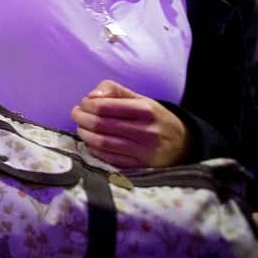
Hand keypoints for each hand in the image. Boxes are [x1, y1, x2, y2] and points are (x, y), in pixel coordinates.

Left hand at [71, 80, 189, 167]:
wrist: (181, 143)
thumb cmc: (153, 117)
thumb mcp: (138, 98)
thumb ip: (112, 90)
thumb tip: (90, 97)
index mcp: (145, 110)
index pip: (104, 107)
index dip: (87, 105)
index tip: (83, 104)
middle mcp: (146, 131)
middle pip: (100, 125)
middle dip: (81, 119)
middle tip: (76, 115)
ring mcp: (144, 152)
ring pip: (102, 143)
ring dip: (84, 135)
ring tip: (82, 128)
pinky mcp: (140, 167)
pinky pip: (108, 159)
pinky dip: (94, 150)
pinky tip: (92, 143)